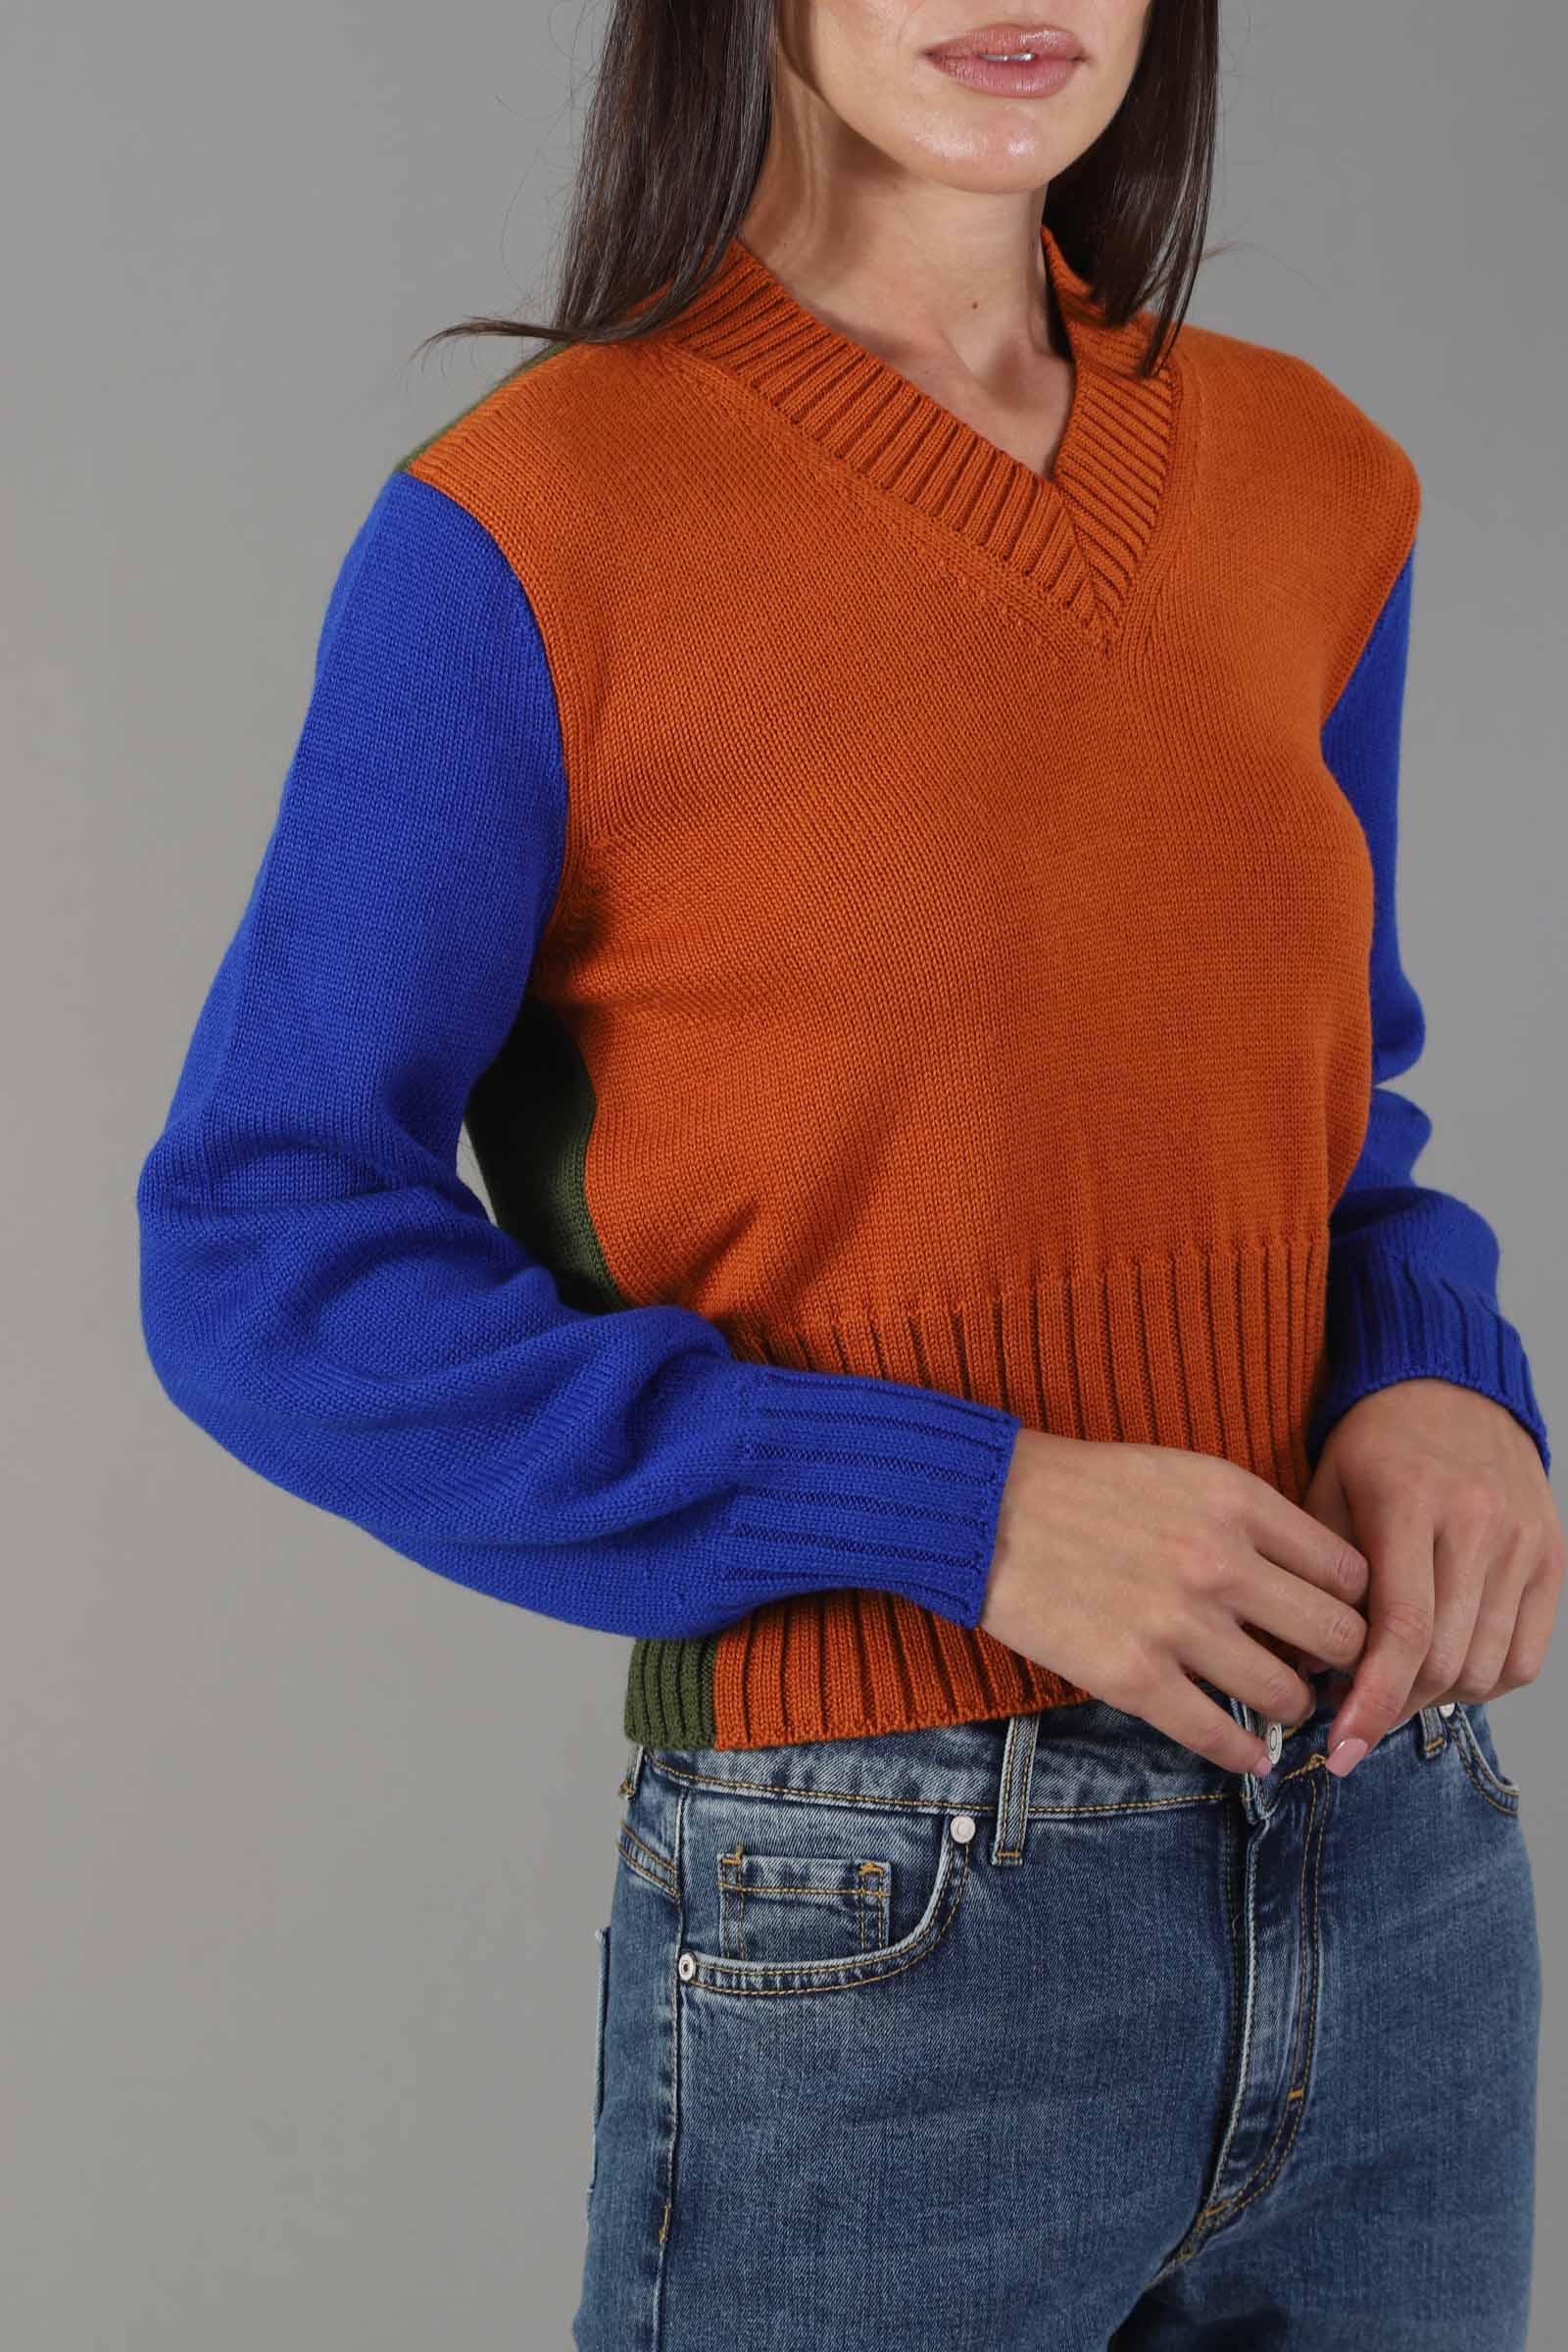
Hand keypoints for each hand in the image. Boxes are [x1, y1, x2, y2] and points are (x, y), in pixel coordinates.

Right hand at [979, 1428, 1371, 1777]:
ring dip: (1293, 1707)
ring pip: (1288, 1694)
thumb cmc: (1087, 1487)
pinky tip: (1252, 1756)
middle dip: (1340, 1662)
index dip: (1353, 1604)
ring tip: (1280, 1705)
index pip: (1349, 1572)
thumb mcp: (1184, 1473)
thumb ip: (1252, 1521)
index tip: (1336, 1620)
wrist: (986, 1507)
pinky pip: (1220, 1738)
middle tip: (1322, 1671)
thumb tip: (1313, 1588)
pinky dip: (1247, 1756)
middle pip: (1338, 1637)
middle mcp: (1218, 1562)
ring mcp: (1177, 1623)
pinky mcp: (1133, 1677)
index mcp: (1237, 1499)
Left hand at [1302, 1379, 1564, 1775]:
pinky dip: (1483, 1682)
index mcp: (1410, 1503)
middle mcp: (1478, 1525)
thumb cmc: (1376, 1442)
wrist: (1451, 1385)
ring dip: (1436, 1699)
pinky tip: (1444, 1670)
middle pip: (1445, 1660)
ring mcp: (1524, 1542)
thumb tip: (1304, 1669)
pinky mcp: (1552, 1557)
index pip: (1402, 1630)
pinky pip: (1526, 1656)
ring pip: (1487, 1668)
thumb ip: (1317, 1577)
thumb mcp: (1325, 1489)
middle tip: (1353, 1719)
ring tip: (1394, 1688)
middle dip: (1394, 1707)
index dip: (1371, 1699)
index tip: (1341, 1743)